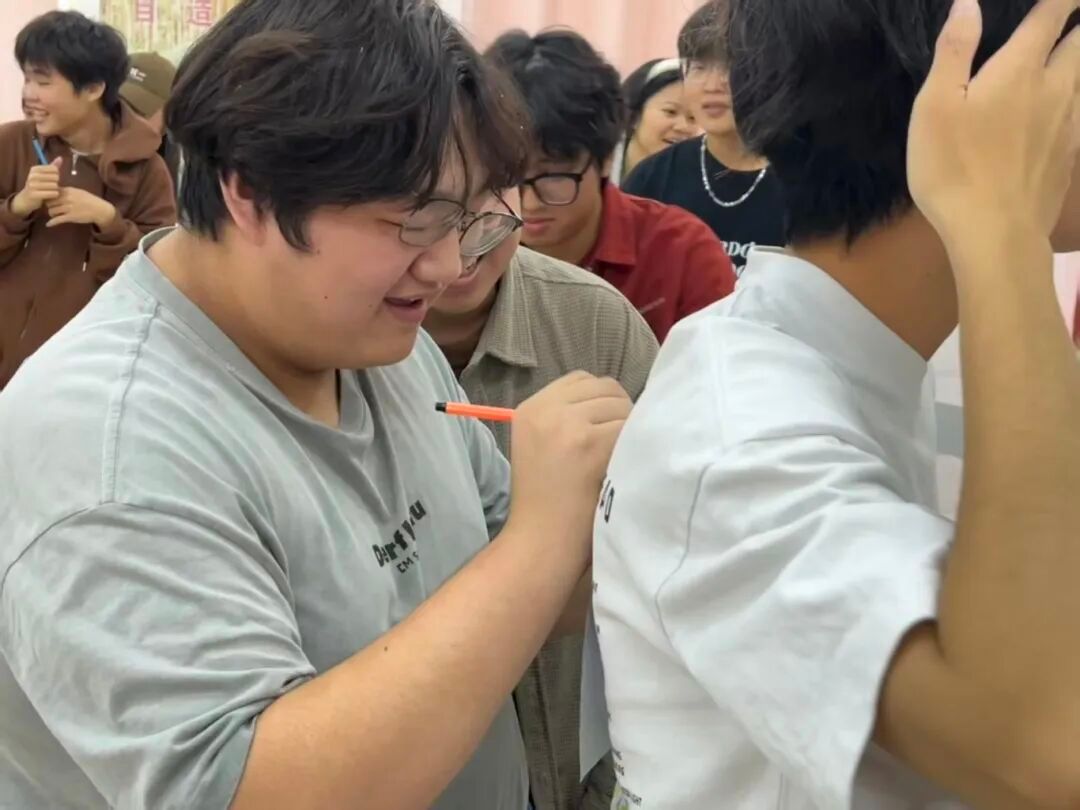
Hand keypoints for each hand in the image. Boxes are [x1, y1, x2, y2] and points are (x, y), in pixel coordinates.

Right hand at [10, 158, 60, 217]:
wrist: (27, 199)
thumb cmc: (38, 185)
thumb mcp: (43, 175)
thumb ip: (52, 166)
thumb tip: (60, 158)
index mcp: (35, 169)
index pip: (55, 169)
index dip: (56, 175)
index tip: (50, 179)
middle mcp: (32, 175)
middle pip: (56, 177)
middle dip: (56, 183)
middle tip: (50, 187)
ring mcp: (32, 185)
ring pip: (55, 186)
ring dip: (55, 190)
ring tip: (49, 191)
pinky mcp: (35, 194)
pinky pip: (53, 193)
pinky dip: (54, 195)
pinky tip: (50, 196)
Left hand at [46, 187, 116, 229]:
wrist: (100, 210)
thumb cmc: (90, 200)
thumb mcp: (78, 192)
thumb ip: (67, 191)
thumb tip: (55, 191)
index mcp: (68, 191)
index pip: (51, 192)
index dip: (49, 197)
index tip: (50, 200)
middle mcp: (67, 198)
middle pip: (49, 202)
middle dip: (49, 206)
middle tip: (52, 208)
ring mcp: (68, 208)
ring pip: (52, 211)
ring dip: (51, 214)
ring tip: (54, 215)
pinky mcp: (71, 217)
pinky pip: (57, 220)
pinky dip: (51, 222)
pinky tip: (48, 224)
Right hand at [508, 371, 631, 569]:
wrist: (540, 541)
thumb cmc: (546, 501)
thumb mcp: (540, 446)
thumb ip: (567, 417)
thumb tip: (615, 400)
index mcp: (531, 408)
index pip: (581, 379)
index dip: (601, 400)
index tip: (604, 427)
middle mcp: (546, 409)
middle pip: (605, 388)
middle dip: (619, 412)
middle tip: (617, 446)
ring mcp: (567, 424)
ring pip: (621, 406)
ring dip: (628, 429)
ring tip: (618, 458)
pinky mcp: (589, 443)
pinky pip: (629, 428)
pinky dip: (633, 446)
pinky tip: (623, 466)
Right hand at [908, 0, 1079, 248]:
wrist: (995, 233)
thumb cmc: (954, 168)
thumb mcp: (935, 107)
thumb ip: (954, 51)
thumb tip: (969, 3)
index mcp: (1021, 70)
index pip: (1052, 15)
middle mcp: (1056, 89)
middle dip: (1077, 24)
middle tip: (1068, 19)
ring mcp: (1068, 125)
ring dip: (1078, 60)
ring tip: (1069, 56)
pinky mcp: (1069, 157)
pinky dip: (1076, 100)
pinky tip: (1065, 110)